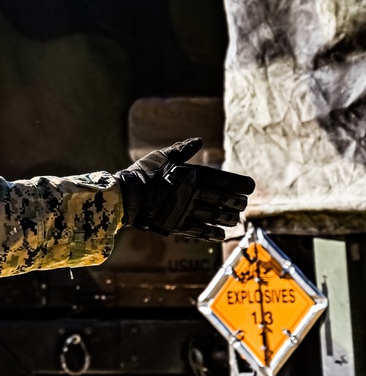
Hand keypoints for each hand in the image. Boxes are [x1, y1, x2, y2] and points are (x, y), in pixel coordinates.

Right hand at [114, 138, 254, 240]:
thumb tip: (198, 141)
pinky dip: (211, 233)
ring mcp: (185, 211)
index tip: (250, 187)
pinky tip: (220, 235)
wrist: (126, 196)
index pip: (223, 180)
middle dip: (236, 202)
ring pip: (214, 216)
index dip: (240, 184)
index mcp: (191, 175)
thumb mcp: (163, 156)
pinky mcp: (176, 225)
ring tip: (234, 219)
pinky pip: (199, 230)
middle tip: (242, 204)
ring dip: (227, 218)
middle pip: (222, 199)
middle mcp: (192, 194)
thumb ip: (182, 150)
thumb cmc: (144, 173)